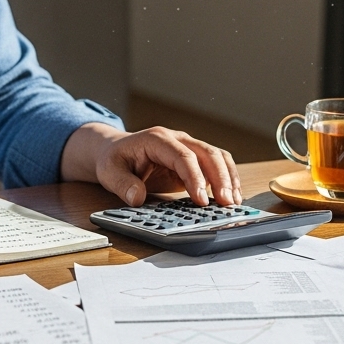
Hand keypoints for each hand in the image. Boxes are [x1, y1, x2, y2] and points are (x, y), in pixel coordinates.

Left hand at [60, 123, 242, 206]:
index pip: (183, 156)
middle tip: (226, 203)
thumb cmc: (114, 160)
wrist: (116, 152)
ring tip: (233, 202)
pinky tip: (232, 197)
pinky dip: (227, 179)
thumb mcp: (109, 171)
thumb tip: (137, 197)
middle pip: (207, 153)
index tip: (201, 200)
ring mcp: (188, 148)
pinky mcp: (194, 160)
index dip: (195, 178)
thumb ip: (122, 184)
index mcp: (157, 139)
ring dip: (229, 178)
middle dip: (220, 178)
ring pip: (217, 156)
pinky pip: (216, 165)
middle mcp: (177, 140)